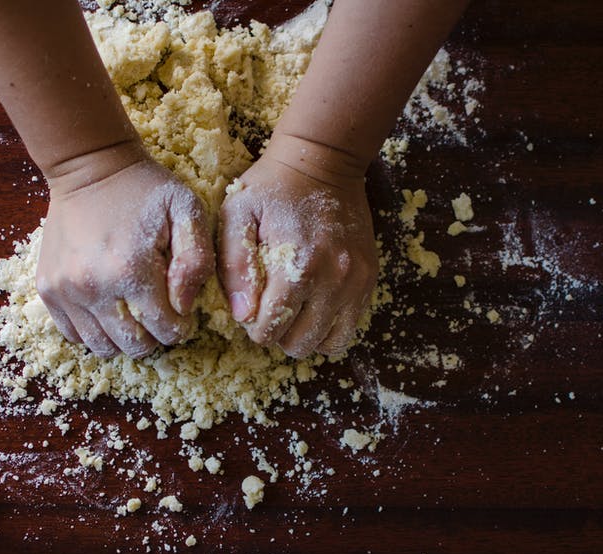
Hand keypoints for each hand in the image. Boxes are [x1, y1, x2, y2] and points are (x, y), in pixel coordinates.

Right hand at [37, 153, 213, 358]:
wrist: (90, 167)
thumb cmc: (144, 189)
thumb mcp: (187, 210)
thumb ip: (197, 260)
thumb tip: (183, 306)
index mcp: (131, 270)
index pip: (166, 330)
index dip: (181, 326)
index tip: (181, 310)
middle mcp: (93, 286)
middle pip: (134, 346)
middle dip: (154, 336)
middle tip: (158, 313)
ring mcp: (65, 290)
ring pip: (102, 347)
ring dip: (124, 339)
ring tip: (134, 314)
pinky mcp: (48, 289)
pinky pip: (73, 334)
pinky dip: (94, 332)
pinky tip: (108, 310)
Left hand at [219, 134, 378, 357]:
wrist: (324, 160)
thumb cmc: (272, 187)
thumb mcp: (238, 215)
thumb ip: (234, 266)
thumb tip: (243, 314)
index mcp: (298, 267)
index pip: (270, 330)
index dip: (253, 326)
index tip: (250, 306)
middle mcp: (333, 280)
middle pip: (299, 343)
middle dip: (278, 334)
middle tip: (269, 308)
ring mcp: (356, 282)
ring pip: (329, 343)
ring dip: (305, 335)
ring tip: (293, 310)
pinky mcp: (368, 279)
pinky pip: (350, 327)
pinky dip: (329, 326)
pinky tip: (313, 305)